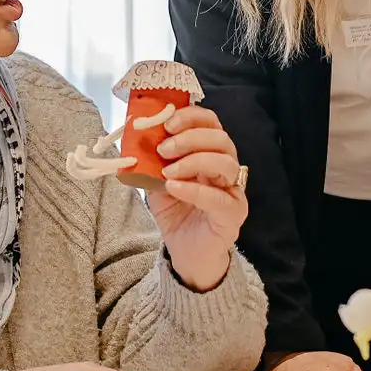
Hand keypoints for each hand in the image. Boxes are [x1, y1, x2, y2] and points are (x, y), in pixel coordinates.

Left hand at [149, 106, 247, 289]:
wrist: (185, 253)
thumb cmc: (176, 214)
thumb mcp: (156, 182)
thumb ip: (152, 161)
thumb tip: (137, 138)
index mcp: (210, 154)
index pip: (211, 124)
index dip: (192, 117)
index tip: (166, 123)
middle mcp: (226, 169)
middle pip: (221, 139)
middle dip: (190, 138)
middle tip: (164, 149)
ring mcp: (233, 191)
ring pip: (226, 163)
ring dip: (193, 161)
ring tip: (168, 172)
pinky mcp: (233, 214)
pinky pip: (219, 198)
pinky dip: (195, 189)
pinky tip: (175, 188)